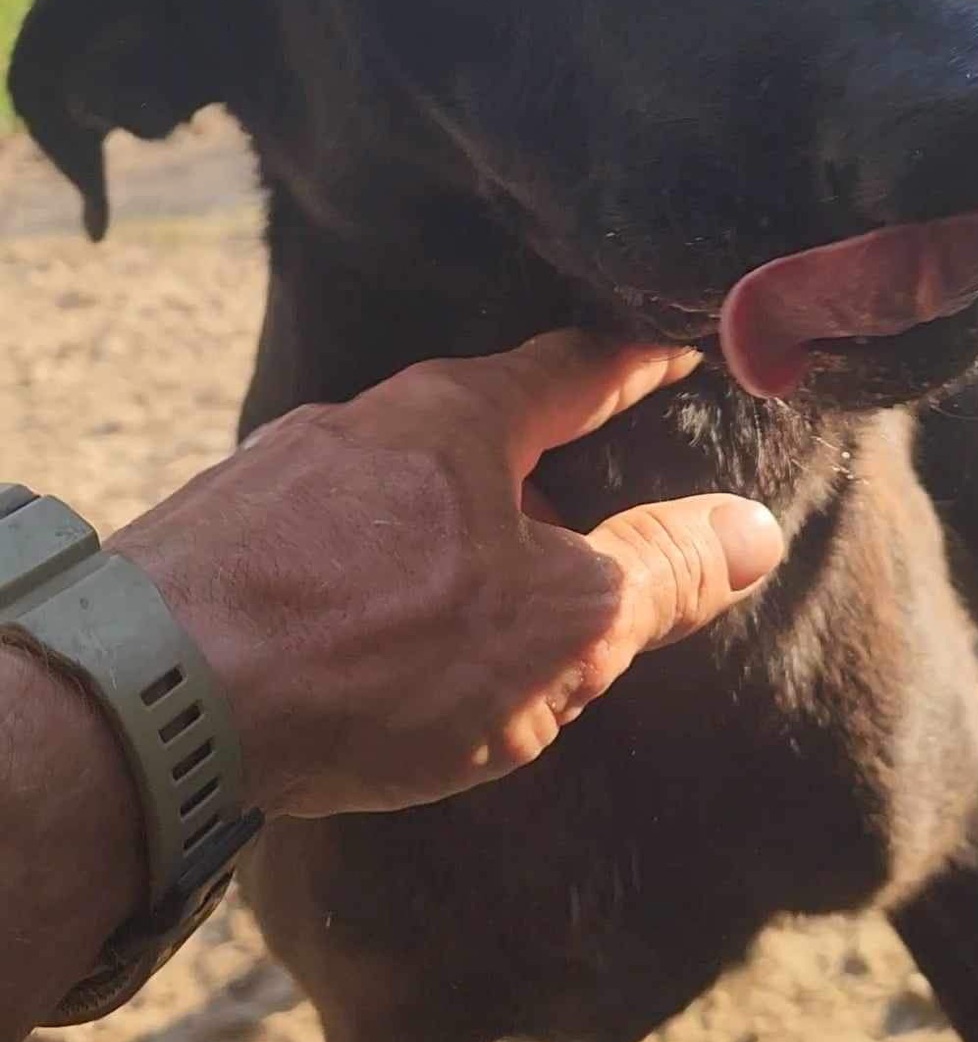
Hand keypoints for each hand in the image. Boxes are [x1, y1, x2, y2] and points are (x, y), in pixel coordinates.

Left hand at [113, 333, 783, 816]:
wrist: (157, 692)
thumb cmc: (377, 650)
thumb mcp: (558, 626)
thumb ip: (662, 572)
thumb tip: (757, 527)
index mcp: (461, 415)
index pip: (578, 365)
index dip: (639, 362)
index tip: (679, 348)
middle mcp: (368, 418)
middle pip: (485, 418)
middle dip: (546, 454)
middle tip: (597, 496)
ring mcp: (286, 468)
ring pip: (404, 475)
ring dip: (460, 514)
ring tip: (491, 576)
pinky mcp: (227, 529)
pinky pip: (336, 527)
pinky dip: (385, 557)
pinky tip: (380, 617)